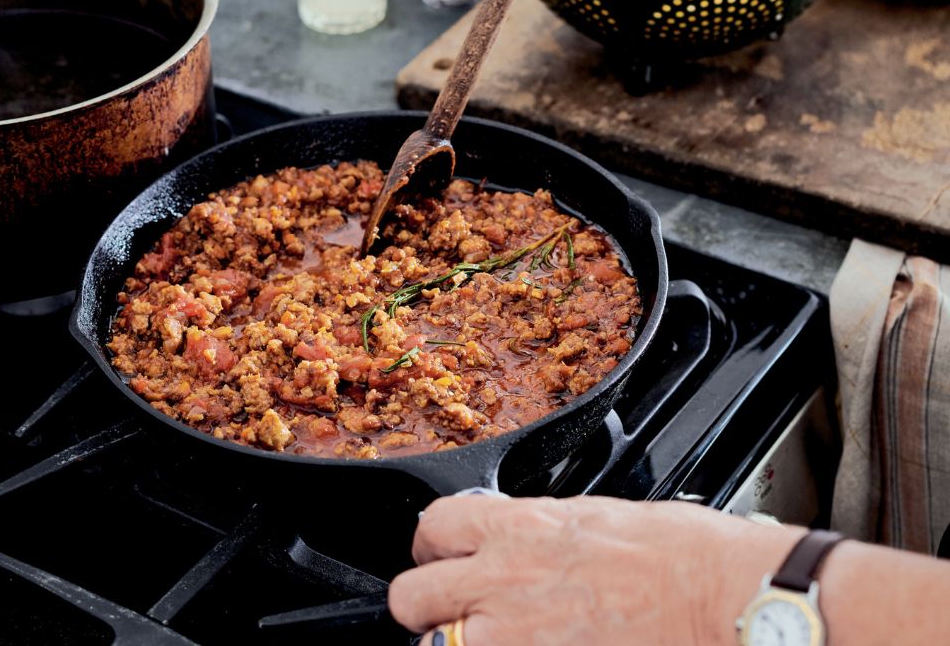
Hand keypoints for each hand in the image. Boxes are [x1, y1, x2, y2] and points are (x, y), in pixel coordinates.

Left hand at [387, 494, 799, 645]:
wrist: (737, 603)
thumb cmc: (692, 559)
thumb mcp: (601, 518)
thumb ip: (542, 534)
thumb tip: (522, 542)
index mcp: (521, 529)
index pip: (433, 529)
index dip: (434, 548)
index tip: (443, 559)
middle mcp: (504, 581)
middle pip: (412, 597)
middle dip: (427, 609)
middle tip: (451, 615)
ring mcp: (515, 636)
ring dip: (459, 642)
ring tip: (494, 639)